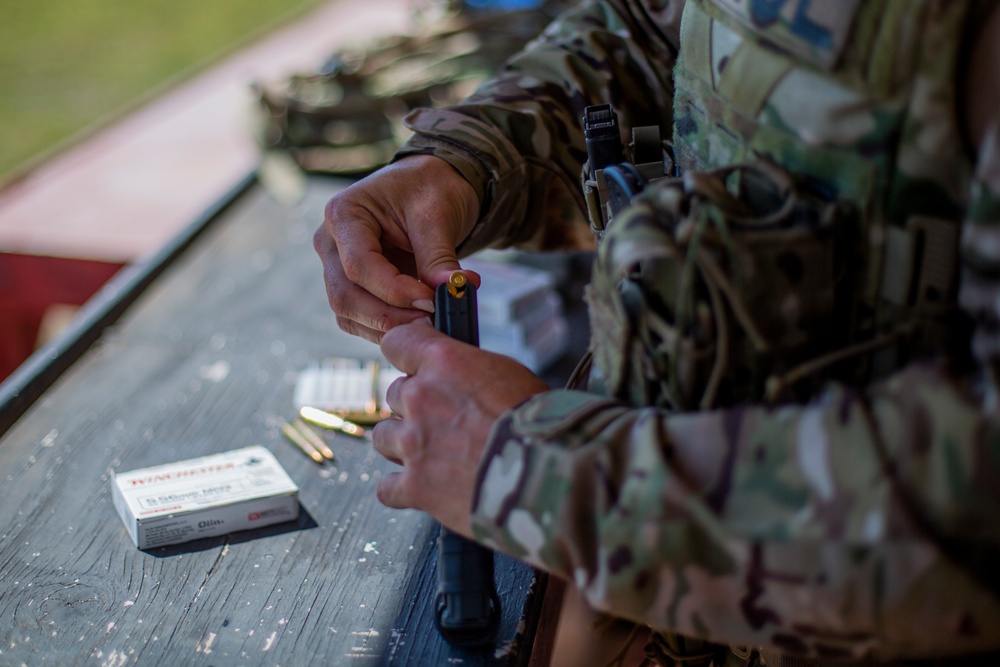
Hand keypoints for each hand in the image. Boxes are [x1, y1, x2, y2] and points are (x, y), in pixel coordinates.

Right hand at [314, 155, 480, 341]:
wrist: (431, 188)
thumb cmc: (430, 189)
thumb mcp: (438, 215)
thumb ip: (439, 257)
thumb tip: (452, 292)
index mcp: (344, 213)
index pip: (359, 266)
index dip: (395, 291)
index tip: (432, 301)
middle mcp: (331, 243)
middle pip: (346, 296)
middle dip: (390, 316)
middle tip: (432, 321)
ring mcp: (337, 268)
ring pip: (349, 314)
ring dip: (389, 327)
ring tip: (431, 322)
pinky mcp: (352, 287)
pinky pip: (360, 319)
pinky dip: (389, 327)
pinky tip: (420, 323)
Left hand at [373, 319, 549, 536]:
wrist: (545, 475)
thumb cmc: (540, 423)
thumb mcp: (510, 375)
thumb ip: (472, 372)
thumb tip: (461, 377)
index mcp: (444, 363)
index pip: (398, 342)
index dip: (406, 353)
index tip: (414, 362)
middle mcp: (420, 399)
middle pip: (396, 394)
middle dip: (416, 406)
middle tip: (445, 420)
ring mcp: (413, 444)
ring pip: (384, 436)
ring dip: (403, 443)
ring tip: (432, 454)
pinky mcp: (415, 487)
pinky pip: (387, 487)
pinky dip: (402, 488)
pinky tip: (422, 488)